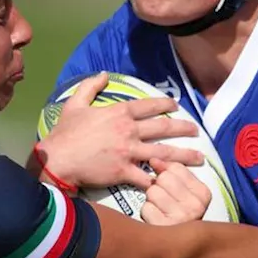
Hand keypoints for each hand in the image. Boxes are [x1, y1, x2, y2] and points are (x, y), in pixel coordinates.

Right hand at [38, 73, 204, 189]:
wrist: (58, 159)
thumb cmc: (65, 133)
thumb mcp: (75, 103)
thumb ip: (90, 86)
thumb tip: (104, 74)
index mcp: (119, 113)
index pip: (149, 106)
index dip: (165, 104)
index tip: (177, 106)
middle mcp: (129, 130)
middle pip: (163, 128)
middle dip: (183, 128)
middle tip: (196, 130)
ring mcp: (129, 152)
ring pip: (163, 153)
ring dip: (184, 155)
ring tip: (199, 158)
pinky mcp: (125, 172)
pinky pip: (147, 177)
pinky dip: (160, 181)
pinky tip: (173, 183)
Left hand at [141, 160, 211, 224]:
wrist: (179, 247)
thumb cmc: (180, 212)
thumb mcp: (186, 191)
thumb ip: (173, 172)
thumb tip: (154, 160)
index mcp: (203, 194)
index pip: (176, 168)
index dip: (166, 173)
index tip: (169, 185)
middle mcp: (195, 206)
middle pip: (163, 179)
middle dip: (159, 186)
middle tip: (165, 200)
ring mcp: (180, 218)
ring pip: (152, 192)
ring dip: (152, 200)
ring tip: (160, 209)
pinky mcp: (163, 228)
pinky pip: (146, 208)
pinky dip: (147, 212)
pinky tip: (155, 219)